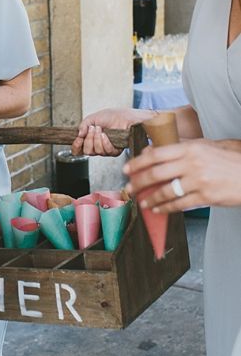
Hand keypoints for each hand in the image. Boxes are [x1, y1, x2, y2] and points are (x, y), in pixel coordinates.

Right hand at [71, 108, 152, 155]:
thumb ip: (83, 125)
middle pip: (87, 151)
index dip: (76, 146)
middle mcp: (96, 146)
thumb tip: (78, 134)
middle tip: (92, 129)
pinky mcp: (114, 152)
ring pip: (96, 152)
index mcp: (89, 139)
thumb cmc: (111, 116)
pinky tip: (106, 135)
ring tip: (100, 129)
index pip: (78, 149)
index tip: (78, 139)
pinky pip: (106, 151)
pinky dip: (105, 142)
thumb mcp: (92, 118)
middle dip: (88, 139)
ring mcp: (105, 150)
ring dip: (96, 139)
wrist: (124, 117)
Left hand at [123, 140, 240, 211]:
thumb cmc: (228, 159)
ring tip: (142, 202)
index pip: (156, 154)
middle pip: (156, 173)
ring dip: (150, 198)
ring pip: (166, 191)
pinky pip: (180, 204)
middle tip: (129, 188)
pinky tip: (158, 209)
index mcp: (189, 148)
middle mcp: (192, 163)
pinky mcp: (206, 197)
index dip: (138, 162)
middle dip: (138, 182)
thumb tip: (152, 150)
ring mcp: (199, 181)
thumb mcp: (204, 146)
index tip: (127, 169)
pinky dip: (166, 208)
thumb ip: (179, 147)